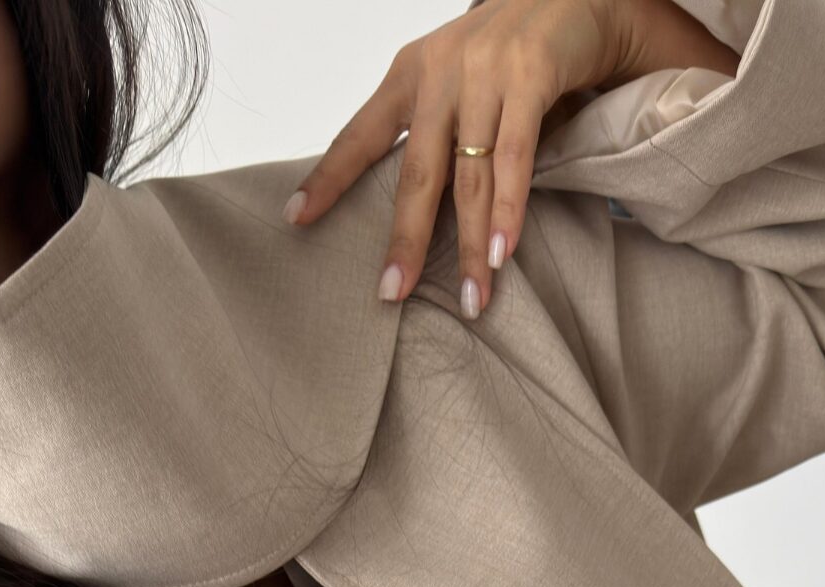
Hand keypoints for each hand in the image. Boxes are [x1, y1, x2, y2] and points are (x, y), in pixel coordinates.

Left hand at [278, 0, 648, 319]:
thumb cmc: (518, 50)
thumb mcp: (460, 78)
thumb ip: (436, 126)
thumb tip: (417, 205)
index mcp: (412, 72)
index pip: (360, 134)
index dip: (328, 178)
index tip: (296, 218)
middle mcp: (441, 71)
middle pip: (417, 173)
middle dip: (406, 239)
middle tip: (393, 291)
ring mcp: (485, 73)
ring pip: (470, 178)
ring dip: (471, 245)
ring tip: (472, 298)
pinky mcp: (529, 77)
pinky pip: (514, 158)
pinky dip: (509, 211)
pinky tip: (502, 253)